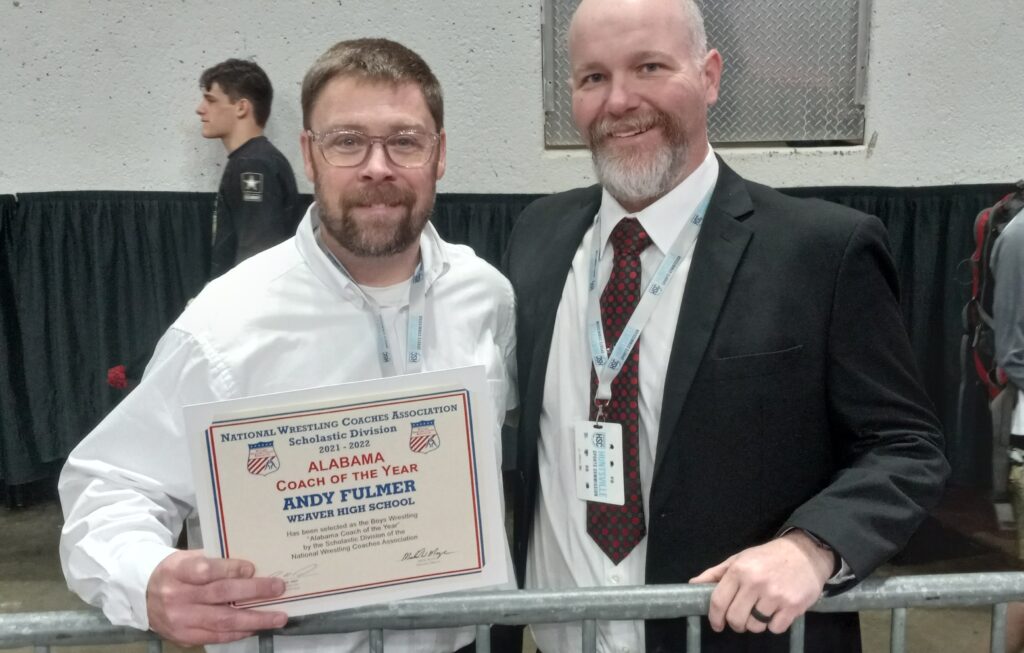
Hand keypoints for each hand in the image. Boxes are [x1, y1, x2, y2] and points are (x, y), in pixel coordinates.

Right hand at [146, 550, 287, 645]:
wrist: (141, 593)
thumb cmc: (174, 570)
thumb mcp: (187, 557)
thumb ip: (214, 561)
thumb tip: (252, 567)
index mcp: (176, 570)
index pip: (205, 570)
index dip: (230, 569)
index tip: (252, 568)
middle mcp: (176, 596)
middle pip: (219, 594)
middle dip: (253, 592)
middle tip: (278, 587)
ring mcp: (179, 620)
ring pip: (222, 620)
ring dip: (254, 619)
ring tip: (278, 616)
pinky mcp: (183, 637)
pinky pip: (216, 637)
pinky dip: (239, 632)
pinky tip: (256, 626)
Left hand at [688, 531, 833, 634]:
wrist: (805, 553)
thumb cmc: (768, 557)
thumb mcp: (739, 559)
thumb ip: (715, 573)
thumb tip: (693, 584)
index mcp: (739, 570)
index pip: (718, 601)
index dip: (714, 617)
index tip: (717, 624)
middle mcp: (756, 583)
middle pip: (736, 618)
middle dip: (736, 623)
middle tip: (741, 619)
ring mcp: (775, 595)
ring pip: (755, 626)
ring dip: (756, 623)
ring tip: (761, 610)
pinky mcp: (793, 606)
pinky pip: (775, 628)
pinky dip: (774, 624)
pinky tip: (776, 611)